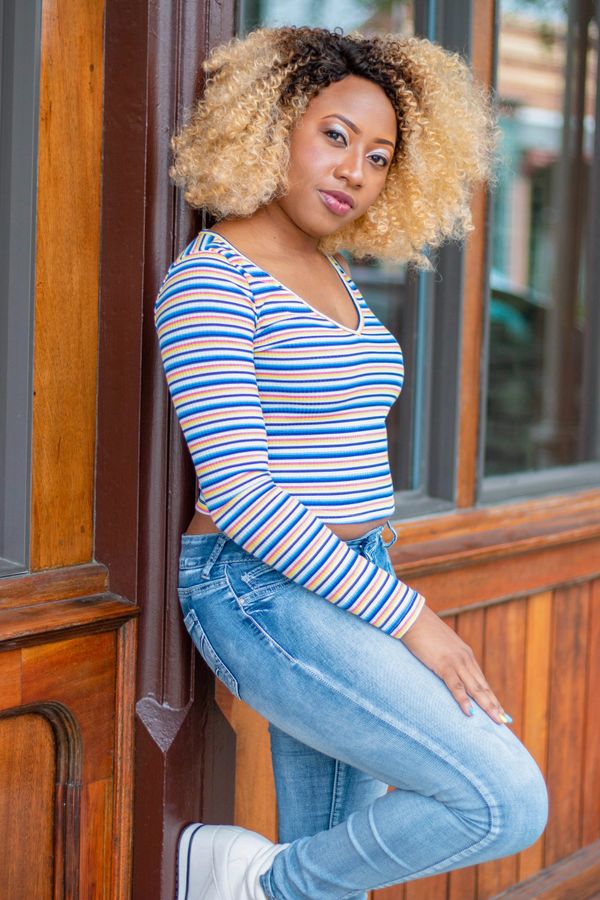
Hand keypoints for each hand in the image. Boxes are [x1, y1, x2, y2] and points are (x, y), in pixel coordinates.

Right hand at [400, 605, 509, 724]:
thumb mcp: (440, 645)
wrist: (413, 617)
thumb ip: (446, 657)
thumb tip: (446, 668)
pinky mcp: (443, 664)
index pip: (481, 680)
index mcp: (465, 655)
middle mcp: (465, 659)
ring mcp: (456, 662)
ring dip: (487, 706)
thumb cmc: (423, 630)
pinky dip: (463, 700)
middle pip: (483, 686)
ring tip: (497, 720)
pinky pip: (456, 686)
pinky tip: (470, 713)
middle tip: (505, 721)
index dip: (491, 696)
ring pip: (475, 688)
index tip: (500, 709)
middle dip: (494, 705)